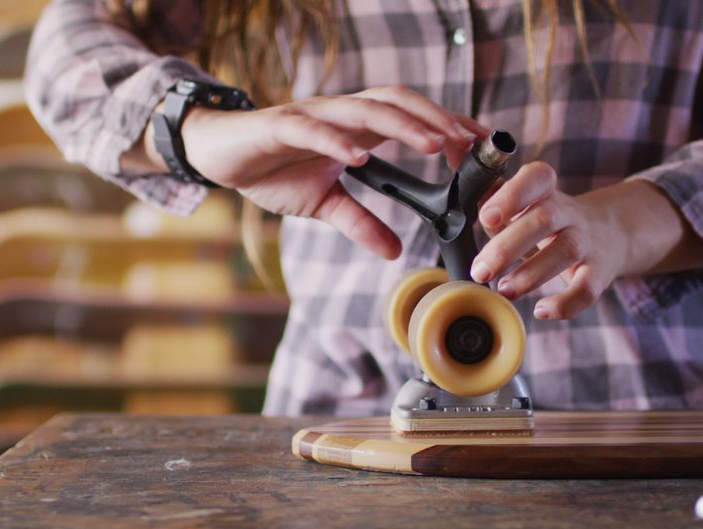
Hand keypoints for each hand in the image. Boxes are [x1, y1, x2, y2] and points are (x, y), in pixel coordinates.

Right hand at [171, 86, 487, 259]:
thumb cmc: (273, 171)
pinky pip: (313, 129)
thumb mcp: (323, 204)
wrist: (220, 155)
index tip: (482, 147)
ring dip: (402, 124)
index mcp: (356, 129)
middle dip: (436, 119)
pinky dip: (337, 140)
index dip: (446, 125)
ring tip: (434, 142)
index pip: (410, 117)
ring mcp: (311, 116)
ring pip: (364, 109)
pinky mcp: (279, 126)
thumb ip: (360, 223)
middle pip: (396, 103)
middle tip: (470, 144)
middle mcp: (339, 114)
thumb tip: (394, 251)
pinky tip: (359, 154)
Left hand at [470, 164, 702, 319]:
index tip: (487, 217)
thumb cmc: (548, 220)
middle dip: (506, 247)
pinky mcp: (599, 272)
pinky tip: (541, 311)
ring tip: (504, 290)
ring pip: (565, 252)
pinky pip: (587, 289)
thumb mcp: (523, 204)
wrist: (610, 232)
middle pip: (544, 219)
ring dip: (530, 275)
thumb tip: (459, 201)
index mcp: (545, 190)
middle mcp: (568, 212)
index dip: (511, 195)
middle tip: (480, 271)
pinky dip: (565, 304)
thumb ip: (492, 200)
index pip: (535, 178)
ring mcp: (587, 241)